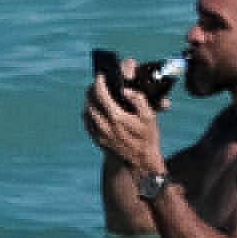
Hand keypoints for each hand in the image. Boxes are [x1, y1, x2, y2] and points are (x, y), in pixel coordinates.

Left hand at [80, 61, 163, 178]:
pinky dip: (89, 114)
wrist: (141, 162)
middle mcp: (105, 126)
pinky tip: (95, 110)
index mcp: (117, 117)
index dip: (99, 82)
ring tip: (96, 95)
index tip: (101, 76)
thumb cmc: (147, 137)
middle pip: (90, 102)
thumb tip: (125, 89)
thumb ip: (138, 99)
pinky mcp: (98, 141)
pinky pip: (88, 124)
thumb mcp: (150, 116)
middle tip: (97, 84)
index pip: (101, 94)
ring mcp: (100, 135)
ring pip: (86, 112)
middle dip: (92, 90)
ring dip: (90, 101)